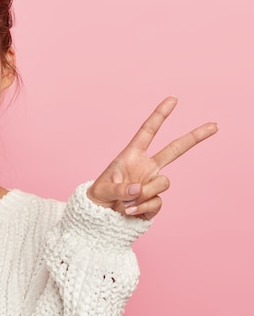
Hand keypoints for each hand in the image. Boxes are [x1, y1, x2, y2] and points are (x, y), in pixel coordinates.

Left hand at [87, 97, 217, 219]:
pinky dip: (142, 209)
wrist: (103, 216)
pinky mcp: (156, 200)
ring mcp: (153, 183)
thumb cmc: (100, 196)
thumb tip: (139, 189)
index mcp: (132, 155)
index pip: (148, 131)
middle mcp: (146, 166)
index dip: (160, 115)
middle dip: (195, 137)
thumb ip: (120, 189)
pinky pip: (157, 203)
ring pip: (163, 183)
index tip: (173, 99)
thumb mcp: (103, 190)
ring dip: (144, 195)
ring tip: (125, 202)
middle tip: (215, 125)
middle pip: (175, 149)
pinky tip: (129, 211)